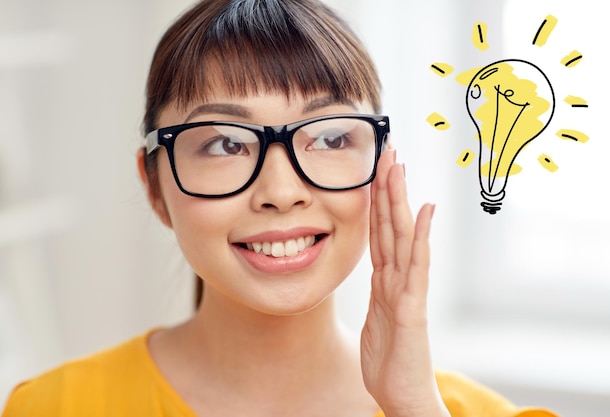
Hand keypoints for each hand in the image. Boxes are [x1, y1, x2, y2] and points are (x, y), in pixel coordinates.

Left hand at [361, 150, 448, 416]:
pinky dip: (421, 238)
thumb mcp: (375, 318)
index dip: (375, 201)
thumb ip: (378, 293)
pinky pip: (416, 267)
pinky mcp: (412, 308)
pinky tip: (425, 212)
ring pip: (403, 236)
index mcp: (384, 281)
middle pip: (392, 225)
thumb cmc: (389, 360)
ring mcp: (407, 290)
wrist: (400, 395)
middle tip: (388, 151)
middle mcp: (397, 278)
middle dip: (388, 188)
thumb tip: (377, 272)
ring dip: (401, 201)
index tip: (373, 169)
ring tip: (400, 167)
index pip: (379, 231)